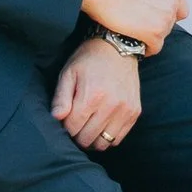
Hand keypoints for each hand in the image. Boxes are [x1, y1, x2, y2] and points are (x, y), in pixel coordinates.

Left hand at [53, 36, 140, 152]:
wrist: (118, 47)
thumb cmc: (88, 60)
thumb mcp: (69, 73)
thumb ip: (60, 97)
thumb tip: (56, 118)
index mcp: (91, 96)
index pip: (72, 128)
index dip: (65, 127)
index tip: (66, 119)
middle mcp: (110, 105)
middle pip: (86, 138)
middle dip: (77, 135)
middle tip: (76, 123)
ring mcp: (125, 110)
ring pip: (103, 143)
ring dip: (92, 139)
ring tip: (88, 127)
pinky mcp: (134, 112)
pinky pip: (118, 139)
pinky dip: (107, 137)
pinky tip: (102, 125)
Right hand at [82, 0, 185, 49]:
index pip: (180, 10)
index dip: (166, 15)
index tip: (153, 18)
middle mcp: (172, 3)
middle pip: (170, 24)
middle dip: (156, 25)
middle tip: (138, 24)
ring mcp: (165, 19)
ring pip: (162, 36)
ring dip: (149, 36)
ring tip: (132, 32)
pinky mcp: (155, 34)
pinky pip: (155, 48)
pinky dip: (145, 48)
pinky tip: (132, 41)